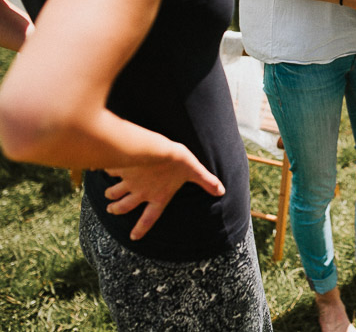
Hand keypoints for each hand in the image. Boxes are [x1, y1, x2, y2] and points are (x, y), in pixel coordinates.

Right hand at [103, 144, 224, 240]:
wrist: (155, 148)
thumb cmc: (177, 160)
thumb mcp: (195, 171)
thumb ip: (207, 181)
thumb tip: (222, 191)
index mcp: (158, 197)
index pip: (149, 218)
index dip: (142, 228)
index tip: (133, 237)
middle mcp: (141, 193)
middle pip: (125, 207)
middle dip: (117, 210)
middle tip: (111, 210)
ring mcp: (129, 182)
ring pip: (114, 192)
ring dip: (110, 195)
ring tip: (107, 195)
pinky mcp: (121, 170)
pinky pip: (112, 172)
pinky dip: (108, 171)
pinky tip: (104, 167)